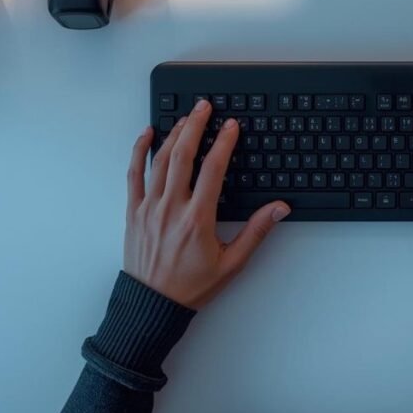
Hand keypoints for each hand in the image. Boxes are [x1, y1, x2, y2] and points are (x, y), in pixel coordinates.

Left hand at [123, 100, 290, 308]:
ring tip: (186, 117)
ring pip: (159, 160)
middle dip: (195, 126)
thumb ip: (256, 231)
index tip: (230, 126)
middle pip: (183, 155)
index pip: (212, 169)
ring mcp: (149, 208)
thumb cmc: (191, 286)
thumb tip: (279, 208)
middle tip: (205, 107)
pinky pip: (133, 174)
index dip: (223, 143)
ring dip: (173, 134)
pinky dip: (139, 151)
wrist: (152, 305)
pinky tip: (147, 134)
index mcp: (197, 218)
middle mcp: (171, 208)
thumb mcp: (232, 263)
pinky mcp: (133, 212)